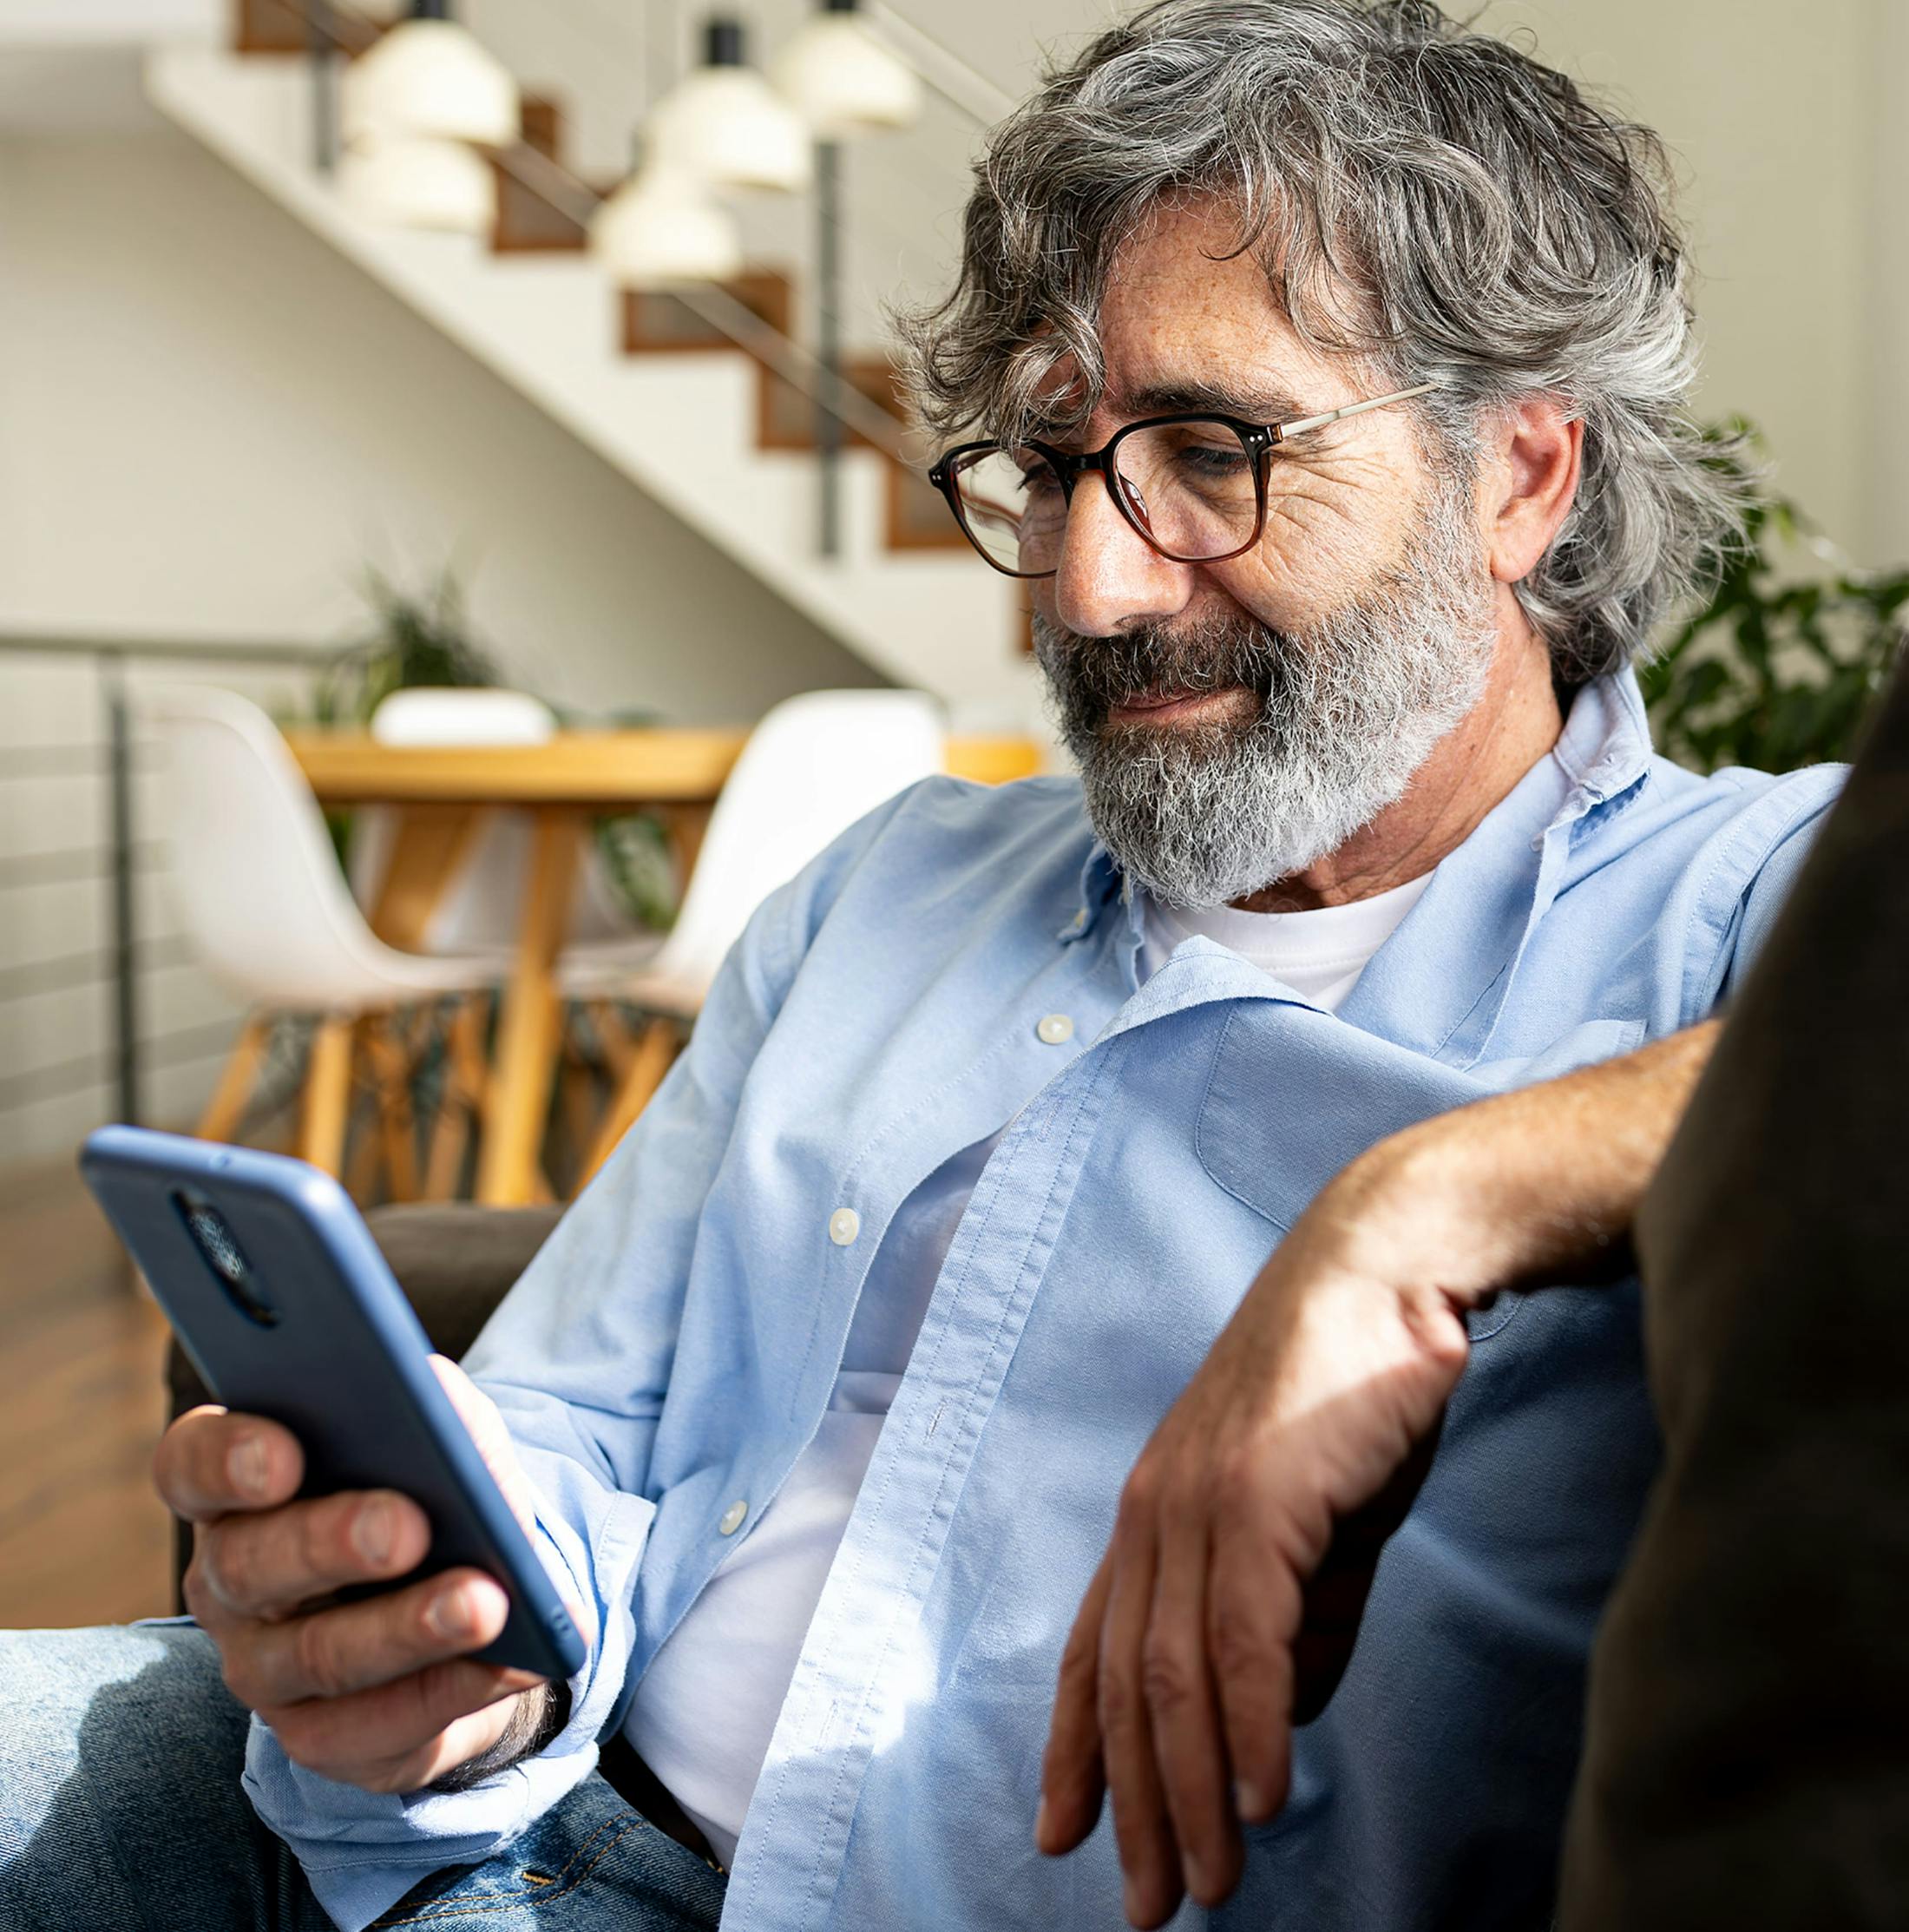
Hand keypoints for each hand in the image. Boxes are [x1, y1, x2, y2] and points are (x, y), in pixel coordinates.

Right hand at [154, 1355, 572, 1793]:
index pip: (192, 1465)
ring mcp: (264, 1668)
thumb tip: (445, 1412)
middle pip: (250, 1565)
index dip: (226, 1461)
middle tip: (408, 1529)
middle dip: (331, 1545)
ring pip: (319, 1657)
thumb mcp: (441, 1429)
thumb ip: (434, 1409)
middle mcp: (228, 1581)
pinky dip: (453, 1690)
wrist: (462, 1588)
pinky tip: (512, 1664)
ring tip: (485, 1604)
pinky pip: (378, 1727)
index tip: (282, 1457)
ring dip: (408, 1630)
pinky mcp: (322, 1736)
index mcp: (237, 1487)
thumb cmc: (433, 1484)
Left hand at [1035, 1153, 1474, 1926]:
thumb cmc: (1357, 1394)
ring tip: (1212, 1882)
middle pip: (1125, 1683)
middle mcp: (1154, 1509)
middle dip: (1133, 1802)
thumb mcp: (1321, 1527)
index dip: (1073, 1746)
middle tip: (1152, 1904)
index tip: (1064, 1832)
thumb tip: (1280, 1716)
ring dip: (1191, 1791)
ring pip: (1174, 1674)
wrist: (1389, 1273)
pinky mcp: (1257, 1494)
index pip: (1094, 1648)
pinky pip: (1243, 1635)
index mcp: (1155, 1512)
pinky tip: (1262, 1795)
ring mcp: (1197, 1499)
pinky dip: (1250, 1726)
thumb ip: (1298, 1620)